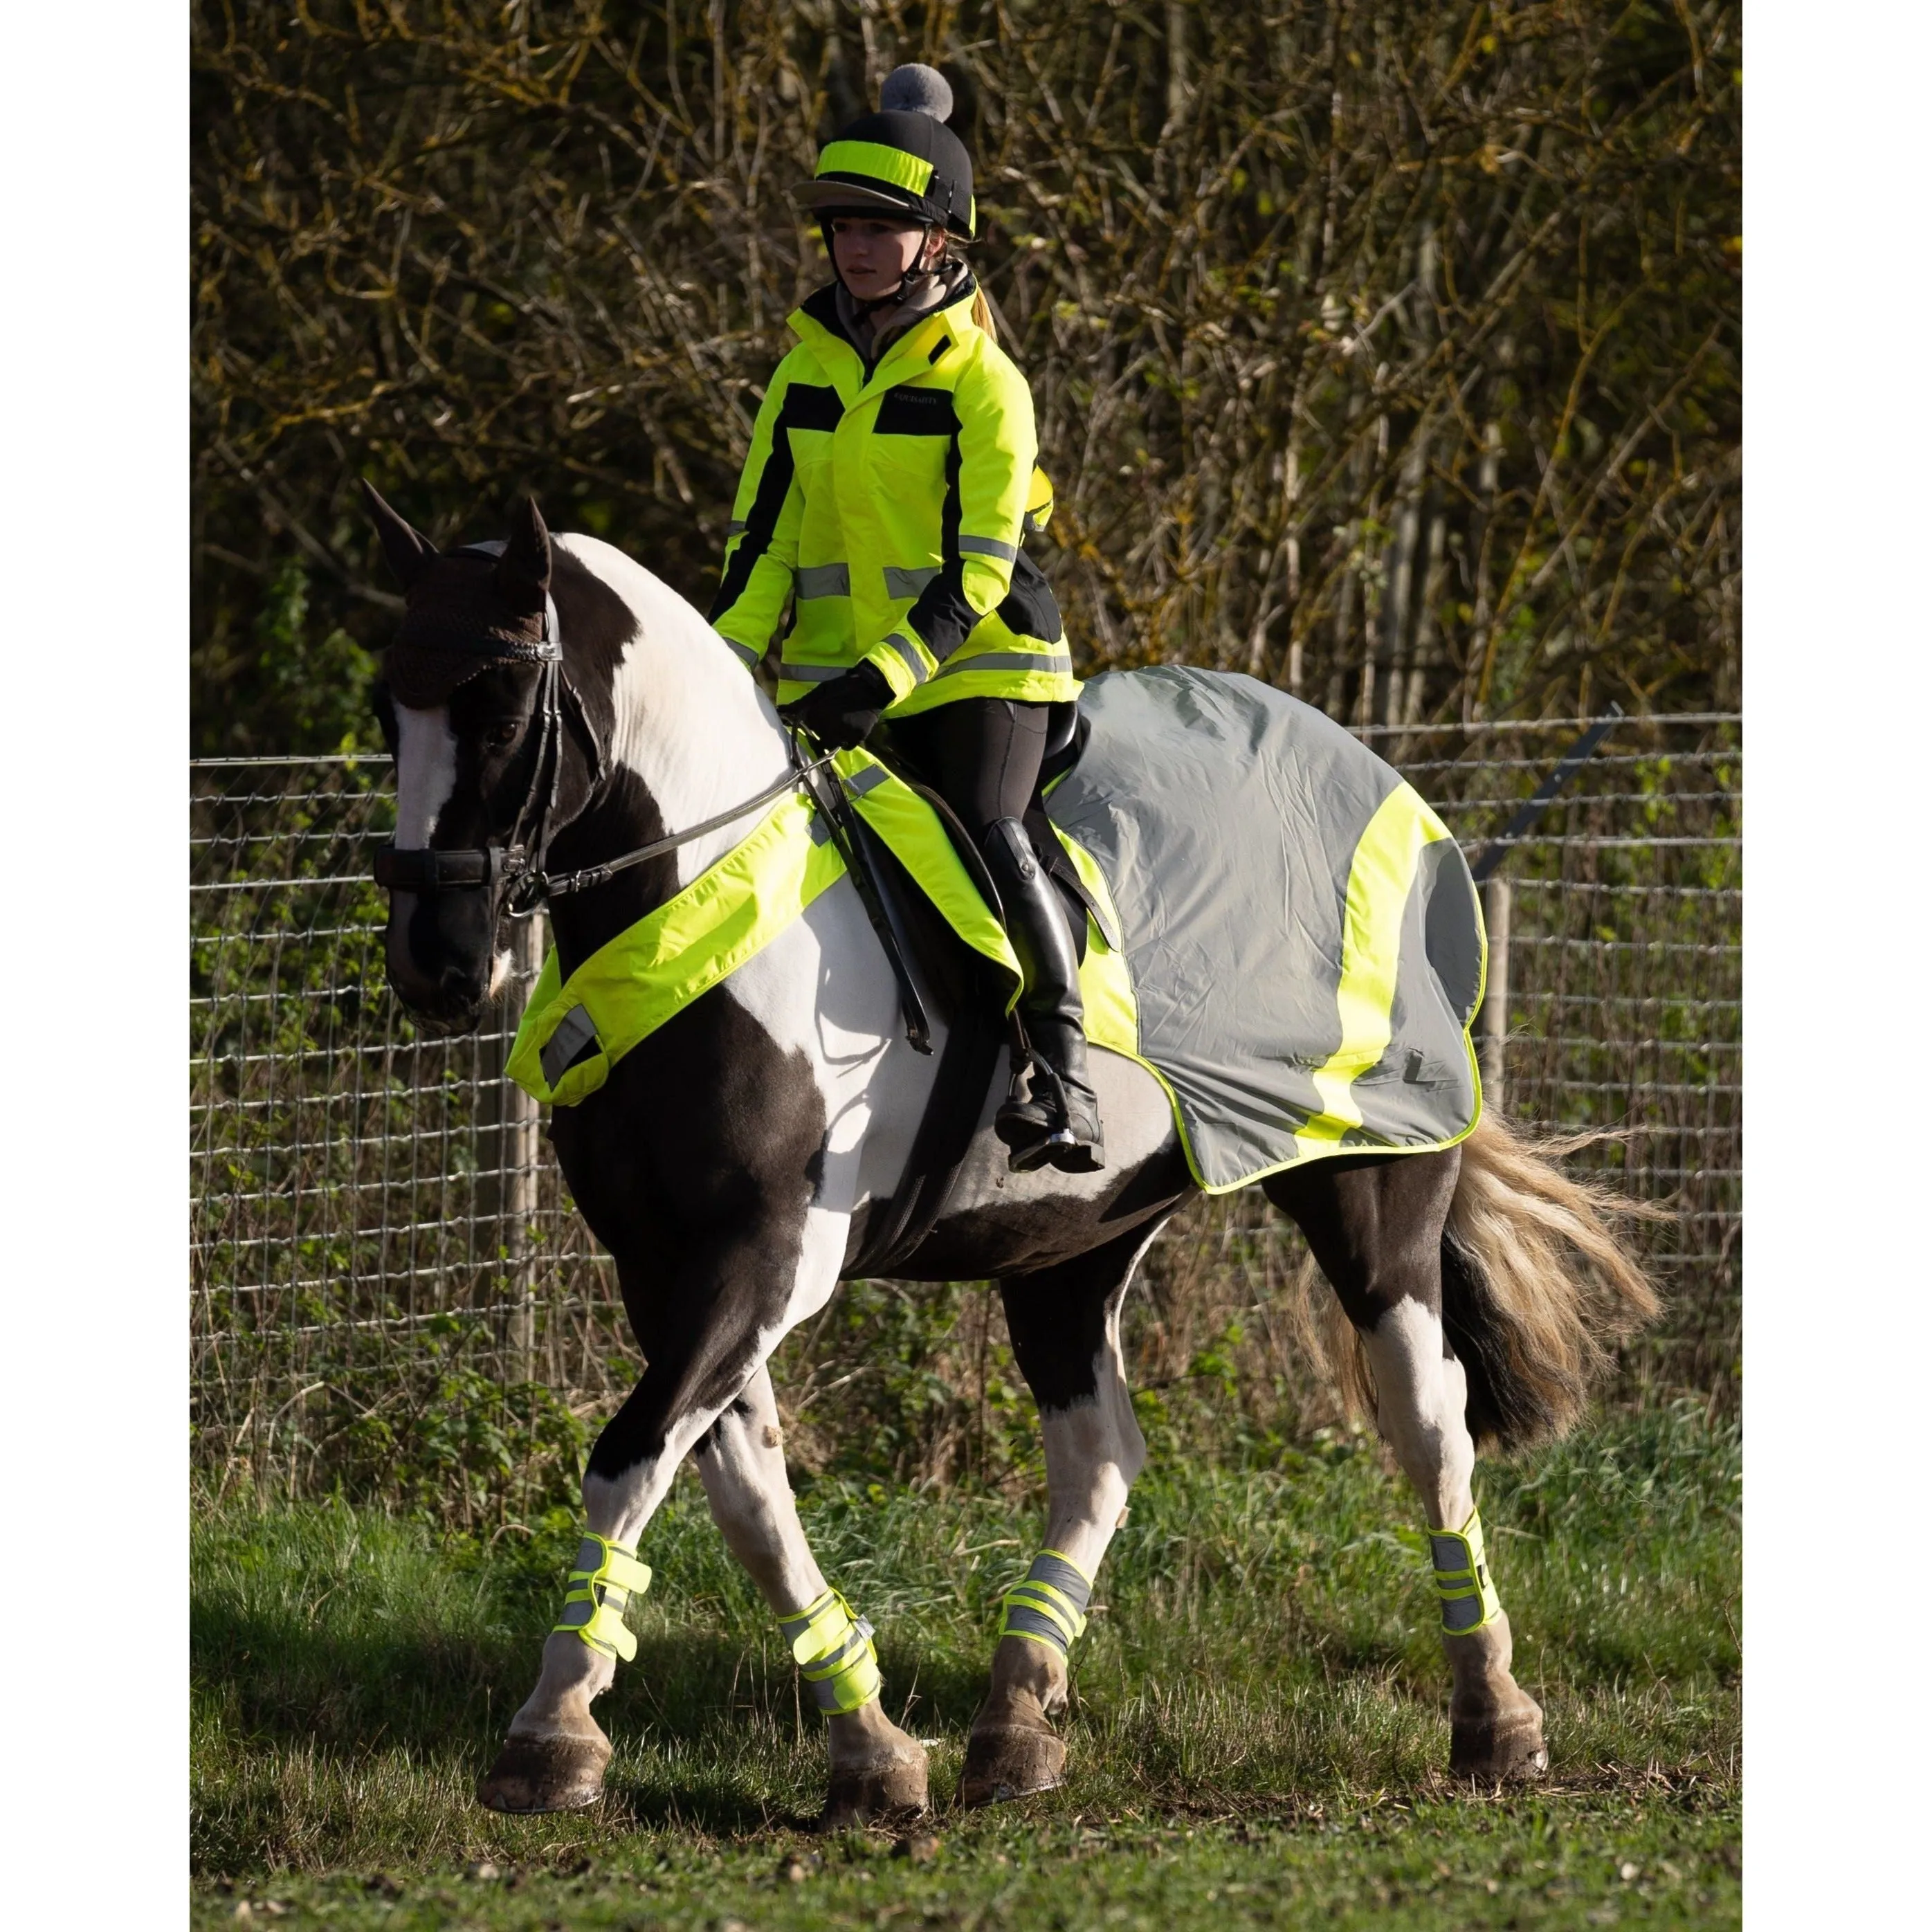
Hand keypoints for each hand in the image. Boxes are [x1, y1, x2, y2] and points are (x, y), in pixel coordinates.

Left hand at [778, 660, 892, 749]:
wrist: (870, 688)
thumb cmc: (842, 687)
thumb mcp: (820, 692)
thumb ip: (800, 704)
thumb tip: (779, 711)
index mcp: (817, 714)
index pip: (806, 725)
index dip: (811, 719)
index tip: (817, 713)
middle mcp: (829, 726)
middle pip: (818, 734)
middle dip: (820, 727)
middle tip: (830, 716)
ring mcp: (844, 734)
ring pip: (830, 742)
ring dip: (831, 735)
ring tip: (838, 722)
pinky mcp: (857, 738)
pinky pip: (846, 746)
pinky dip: (845, 740)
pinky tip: (847, 728)